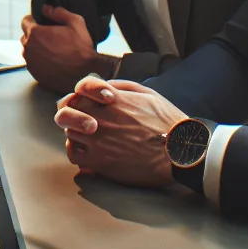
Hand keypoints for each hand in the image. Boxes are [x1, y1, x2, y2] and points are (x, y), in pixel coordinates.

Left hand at [21, 4, 110, 92]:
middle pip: (26, 36)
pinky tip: (53, 61)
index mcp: (35, 33)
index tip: (42, 24)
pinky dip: (39, 61)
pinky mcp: (34, 73)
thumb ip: (58, 12)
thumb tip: (46, 8)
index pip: (25, 21)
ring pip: (28, 50)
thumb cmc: (81, 48)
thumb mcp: (75, 23)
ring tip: (52, 51)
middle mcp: (28, 47)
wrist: (86, 73)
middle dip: (35, 35)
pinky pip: (33, 63)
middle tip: (50, 38)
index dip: (34, 20)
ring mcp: (30, 62)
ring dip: (36, 49)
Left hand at [53, 75, 187, 187]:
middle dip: (73, 112)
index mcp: (113, 99)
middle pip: (67, 109)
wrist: (180, 152)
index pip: (80, 89)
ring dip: (77, 132)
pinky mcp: (99, 161)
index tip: (92, 102)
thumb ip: (121, 86)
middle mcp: (101, 117)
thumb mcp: (148, 93)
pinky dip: (77, 151)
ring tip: (91, 136)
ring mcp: (97, 140)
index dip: (83, 94)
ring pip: (69, 131)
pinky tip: (89, 151)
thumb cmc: (168, 122)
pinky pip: (74, 154)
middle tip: (83, 119)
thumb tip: (102, 87)